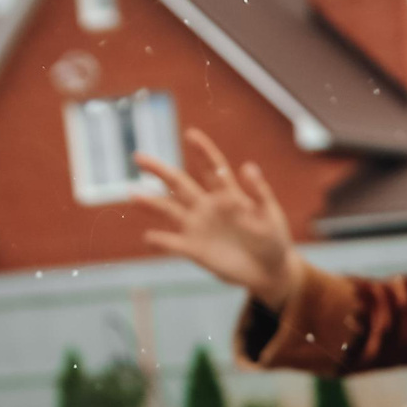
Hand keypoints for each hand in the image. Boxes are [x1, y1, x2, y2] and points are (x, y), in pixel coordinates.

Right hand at [136, 129, 299, 308]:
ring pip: (169, 210)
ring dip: (150, 203)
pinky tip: (149, 237)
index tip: (191, 134)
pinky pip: (174, 244)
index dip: (203, 151)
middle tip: (138, 157)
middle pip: (179, 184)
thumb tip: (248, 166)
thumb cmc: (273, 240)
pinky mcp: (195, 250)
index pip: (213, 168)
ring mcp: (199, 227)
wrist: (270, 272)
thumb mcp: (271, 215)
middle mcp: (207, 206)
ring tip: (132, 194)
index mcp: (228, 194)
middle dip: (160, 170)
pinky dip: (161, 241)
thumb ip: (259, 193)